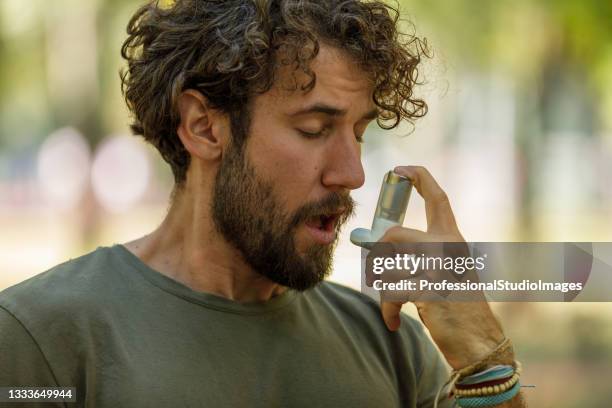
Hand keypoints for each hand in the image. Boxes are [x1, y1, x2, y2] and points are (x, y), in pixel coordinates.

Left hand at [378, 166, 509, 369]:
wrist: (478, 341)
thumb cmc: (457, 307)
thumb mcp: (444, 272)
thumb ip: (418, 255)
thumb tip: (374, 244)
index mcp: (454, 239)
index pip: (439, 198)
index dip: (420, 178)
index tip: (400, 168)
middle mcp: (449, 246)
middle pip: (394, 233)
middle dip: (378, 254)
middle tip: (376, 272)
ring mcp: (440, 266)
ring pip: (386, 265)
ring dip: (384, 290)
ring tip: (395, 305)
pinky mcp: (429, 288)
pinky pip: (390, 292)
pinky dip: (388, 310)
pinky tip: (395, 322)